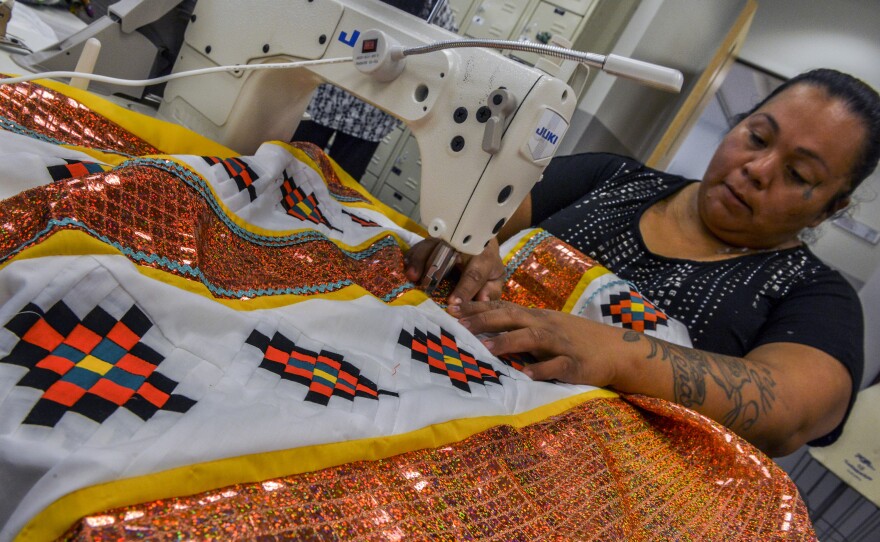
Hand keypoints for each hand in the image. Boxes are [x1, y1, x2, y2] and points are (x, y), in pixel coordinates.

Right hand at [405, 237, 505, 304]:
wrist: (482, 241)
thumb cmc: (487, 266)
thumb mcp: (495, 278)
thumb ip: (490, 291)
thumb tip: (482, 301)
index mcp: (483, 257)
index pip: (474, 274)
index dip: (464, 289)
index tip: (453, 304)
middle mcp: (463, 245)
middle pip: (446, 253)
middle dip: (433, 268)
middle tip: (422, 285)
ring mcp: (446, 240)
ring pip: (430, 246)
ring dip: (418, 260)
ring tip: (411, 276)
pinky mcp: (433, 240)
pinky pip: (420, 246)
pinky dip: (411, 256)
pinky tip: (404, 266)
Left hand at [451, 300, 622, 387]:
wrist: (618, 349)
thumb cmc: (577, 339)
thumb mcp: (548, 328)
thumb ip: (522, 327)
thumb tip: (487, 330)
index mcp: (537, 317)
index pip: (503, 307)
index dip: (478, 308)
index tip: (452, 309)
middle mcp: (546, 326)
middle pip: (512, 317)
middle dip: (485, 321)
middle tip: (459, 326)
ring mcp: (561, 344)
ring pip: (532, 338)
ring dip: (508, 343)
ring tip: (487, 349)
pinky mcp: (575, 364)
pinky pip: (557, 366)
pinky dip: (541, 370)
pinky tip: (526, 375)